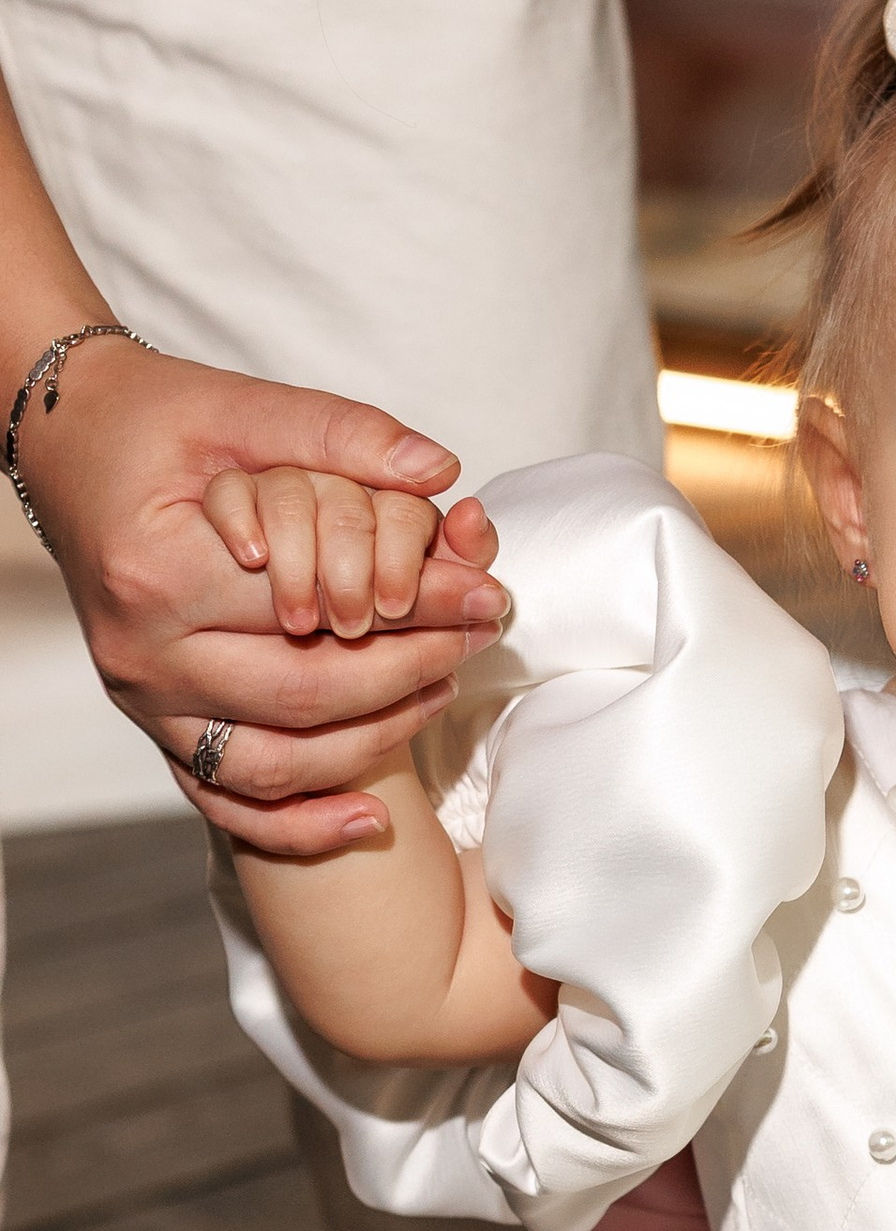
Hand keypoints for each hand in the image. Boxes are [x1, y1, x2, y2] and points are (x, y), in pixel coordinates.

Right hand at [15, 338, 508, 854]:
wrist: (72, 448)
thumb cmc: (157, 424)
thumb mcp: (242, 406)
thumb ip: (340, 433)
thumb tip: (440, 469)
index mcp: (158, 572)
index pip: (317, 606)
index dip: (417, 603)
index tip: (488, 594)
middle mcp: (143, 652)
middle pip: (307, 692)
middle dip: (412, 668)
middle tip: (479, 634)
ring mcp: (143, 701)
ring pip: (278, 763)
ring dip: (376, 738)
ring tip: (441, 685)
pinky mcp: (153, 727)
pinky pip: (229, 801)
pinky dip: (301, 824)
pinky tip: (371, 819)